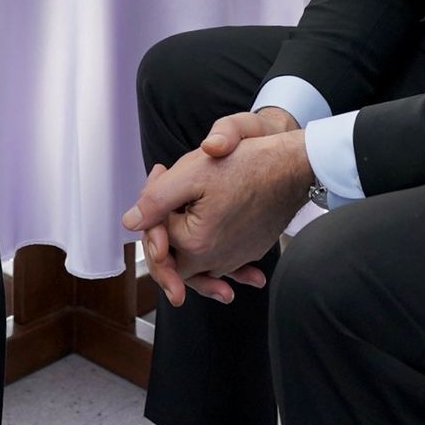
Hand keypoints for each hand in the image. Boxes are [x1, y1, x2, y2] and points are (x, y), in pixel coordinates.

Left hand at [124, 120, 310, 306]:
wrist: (293, 167)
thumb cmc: (246, 164)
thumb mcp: (192, 172)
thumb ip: (156, 200)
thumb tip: (131, 222)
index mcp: (196, 243)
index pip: (156, 233)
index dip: (151, 204)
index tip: (160, 171)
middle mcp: (215, 259)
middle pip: (172, 255)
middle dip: (162, 227)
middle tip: (166, 185)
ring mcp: (234, 258)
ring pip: (195, 259)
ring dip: (184, 238)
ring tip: (181, 204)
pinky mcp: (249, 253)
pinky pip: (221, 259)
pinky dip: (212, 252)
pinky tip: (208, 237)